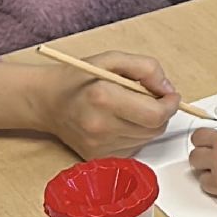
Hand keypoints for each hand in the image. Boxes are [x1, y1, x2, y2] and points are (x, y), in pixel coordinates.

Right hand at [36, 51, 179, 159]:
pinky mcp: (96, 157)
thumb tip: (167, 88)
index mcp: (103, 98)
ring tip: (129, 108)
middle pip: (155, 129)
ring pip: (146, 139)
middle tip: (151, 99)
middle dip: (161, 113)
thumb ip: (146, 68)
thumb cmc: (79, 78)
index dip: (170, 104)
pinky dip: (134, 135)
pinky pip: (132, 148)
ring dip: (147, 124)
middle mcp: (100, 126)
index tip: (170, 95)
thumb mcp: (112, 59)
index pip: (155, 114)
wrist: (46, 101)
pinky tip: (118, 122)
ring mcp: (97, 146)